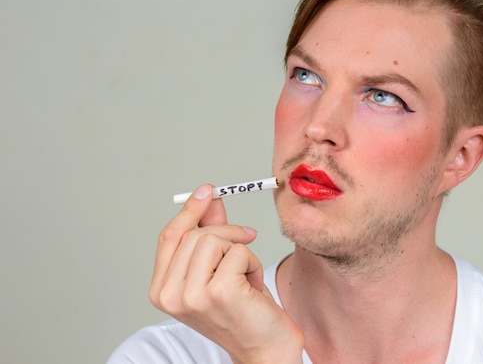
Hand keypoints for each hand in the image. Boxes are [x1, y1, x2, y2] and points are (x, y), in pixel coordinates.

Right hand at [149, 184, 303, 363]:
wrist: (265, 348)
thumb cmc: (243, 311)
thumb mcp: (219, 269)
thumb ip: (209, 234)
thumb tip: (209, 198)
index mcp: (162, 290)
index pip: (169, 237)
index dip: (189, 211)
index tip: (207, 190)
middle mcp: (170, 295)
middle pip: (195, 234)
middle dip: (226, 233)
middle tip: (246, 244)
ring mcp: (192, 295)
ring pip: (215, 239)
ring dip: (240, 251)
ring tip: (244, 276)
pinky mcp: (218, 292)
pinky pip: (238, 251)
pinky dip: (252, 262)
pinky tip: (252, 286)